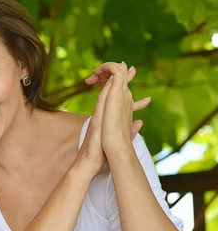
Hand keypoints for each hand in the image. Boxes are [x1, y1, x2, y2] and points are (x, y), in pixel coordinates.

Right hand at [74, 62, 149, 177]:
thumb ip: (130, 130)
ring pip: (106, 92)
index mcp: (109, 119)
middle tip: (130, 66)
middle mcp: (103, 115)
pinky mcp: (96, 119)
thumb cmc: (102, 156)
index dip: (126, 88)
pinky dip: (106, 90)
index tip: (133, 77)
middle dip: (121, 78)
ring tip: (121, 67)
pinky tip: (111, 80)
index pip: (119, 100)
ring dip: (112, 79)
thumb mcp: (119, 140)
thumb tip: (139, 122)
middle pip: (113, 92)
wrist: (90, 163)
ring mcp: (99, 116)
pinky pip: (101, 101)